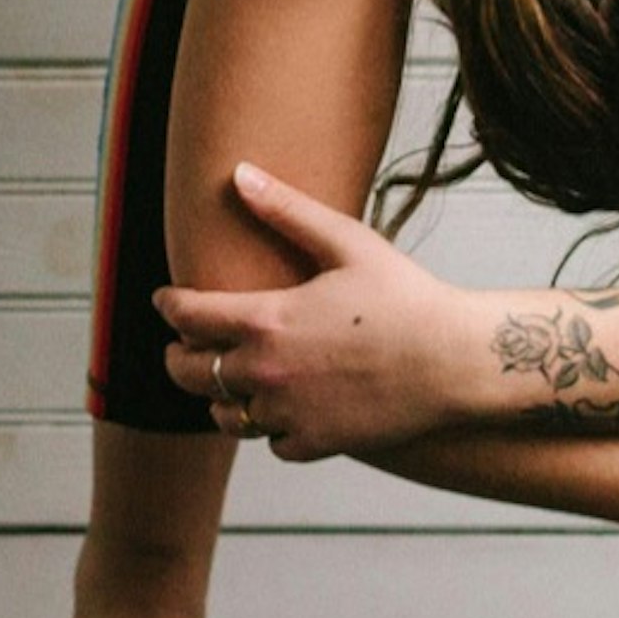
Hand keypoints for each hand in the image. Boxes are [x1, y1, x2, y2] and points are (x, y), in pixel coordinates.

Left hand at [154, 161, 478, 462]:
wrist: (452, 362)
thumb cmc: (405, 296)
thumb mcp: (346, 242)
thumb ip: (286, 210)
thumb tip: (239, 173)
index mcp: (267, 320)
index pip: (189, 316)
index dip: (169, 306)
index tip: (166, 301)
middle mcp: (266, 372)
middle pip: (190, 373)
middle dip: (178, 357)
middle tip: (182, 347)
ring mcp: (288, 413)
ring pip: (225, 415)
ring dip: (219, 397)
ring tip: (228, 383)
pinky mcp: (315, 444)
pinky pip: (271, 443)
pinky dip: (269, 428)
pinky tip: (281, 410)